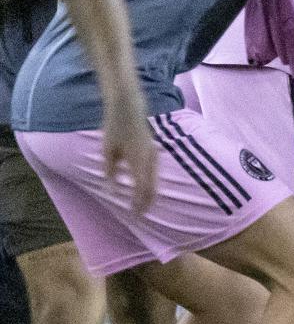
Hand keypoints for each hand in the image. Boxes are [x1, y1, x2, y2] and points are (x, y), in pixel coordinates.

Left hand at [100, 96, 156, 214]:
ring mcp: (154, 154)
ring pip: (156, 180)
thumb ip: (110, 173)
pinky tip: (145, 188)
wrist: (128, 107)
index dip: (139, 204)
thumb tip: (112, 191)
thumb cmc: (115, 128)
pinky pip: (155, 173)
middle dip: (146, 203)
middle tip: (140, 215)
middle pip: (152, 188)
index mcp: (138, 161)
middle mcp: (150, 159)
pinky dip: (151, 183)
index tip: (134, 216)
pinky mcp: (154, 151)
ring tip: (143, 205)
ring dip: (150, 194)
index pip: (141, 189)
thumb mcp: (107, 152)